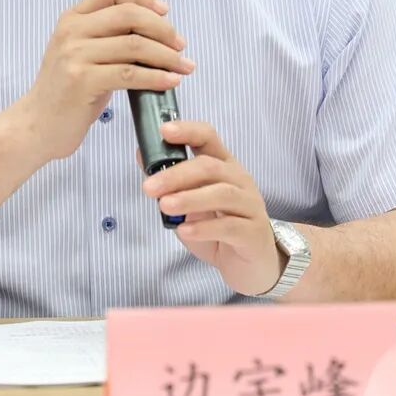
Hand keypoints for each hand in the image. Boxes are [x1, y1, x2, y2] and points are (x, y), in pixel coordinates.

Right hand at [21, 0, 195, 161]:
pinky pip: (129, 74)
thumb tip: (155, 26)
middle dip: (163, 28)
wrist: (37, 125)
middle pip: (129, 14)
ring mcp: (75, 55)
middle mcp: (71, 31)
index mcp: (72, 18)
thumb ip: (108, 35)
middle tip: (181, 45)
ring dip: (167, 56)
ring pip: (134, 45)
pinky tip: (170, 82)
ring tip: (184, 66)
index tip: (165, 11)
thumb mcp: (82, 53)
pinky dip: (156, 77)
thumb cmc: (67, 91)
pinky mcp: (82, 81)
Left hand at [141, 120, 284, 296]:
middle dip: (177, 174)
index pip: (208, 137)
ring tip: (165, 206)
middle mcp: (239, 180)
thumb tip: (143, 156)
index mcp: (224, 165)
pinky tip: (185, 230)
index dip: (187, 131)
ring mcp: (250, 205)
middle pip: (210, 167)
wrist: (250, 263)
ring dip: (189, 199)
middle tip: (150, 187)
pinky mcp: (252, 232)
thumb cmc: (218, 228)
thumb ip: (170, 183)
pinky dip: (204, 227)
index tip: (164, 131)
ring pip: (222, 194)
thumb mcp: (189, 203)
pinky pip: (229, 226)